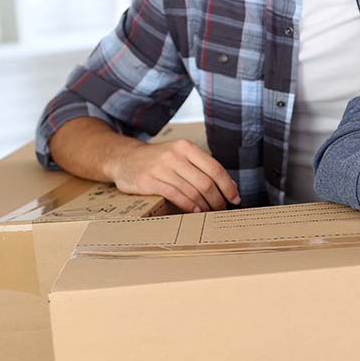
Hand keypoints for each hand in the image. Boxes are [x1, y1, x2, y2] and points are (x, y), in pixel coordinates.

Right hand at [107, 139, 239, 212]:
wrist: (124, 159)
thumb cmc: (157, 160)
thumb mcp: (179, 155)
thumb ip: (201, 167)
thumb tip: (228, 186)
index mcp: (186, 147)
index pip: (215, 168)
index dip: (228, 186)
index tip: (235, 198)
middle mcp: (175, 155)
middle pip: (205, 182)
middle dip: (218, 199)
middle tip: (222, 209)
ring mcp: (161, 168)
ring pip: (192, 190)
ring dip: (205, 205)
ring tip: (210, 212)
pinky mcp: (149, 181)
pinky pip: (176, 195)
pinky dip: (189, 206)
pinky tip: (196, 211)